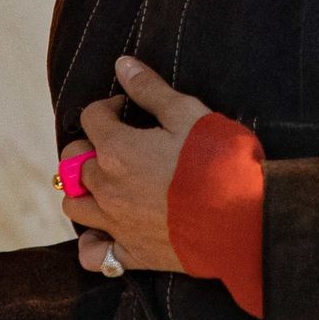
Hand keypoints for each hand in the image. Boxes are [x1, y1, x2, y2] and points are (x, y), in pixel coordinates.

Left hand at [61, 56, 210, 273]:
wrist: (244, 218)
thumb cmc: (220, 160)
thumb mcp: (188, 113)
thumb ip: (151, 90)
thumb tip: (122, 65)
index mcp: (118, 149)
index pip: (91, 117)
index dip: (108, 107)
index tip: (126, 109)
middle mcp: (108, 187)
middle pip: (74, 161)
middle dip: (90, 146)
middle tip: (117, 144)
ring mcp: (118, 223)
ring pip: (74, 204)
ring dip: (83, 190)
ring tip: (108, 183)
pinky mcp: (134, 253)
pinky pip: (94, 254)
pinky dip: (93, 242)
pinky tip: (106, 231)